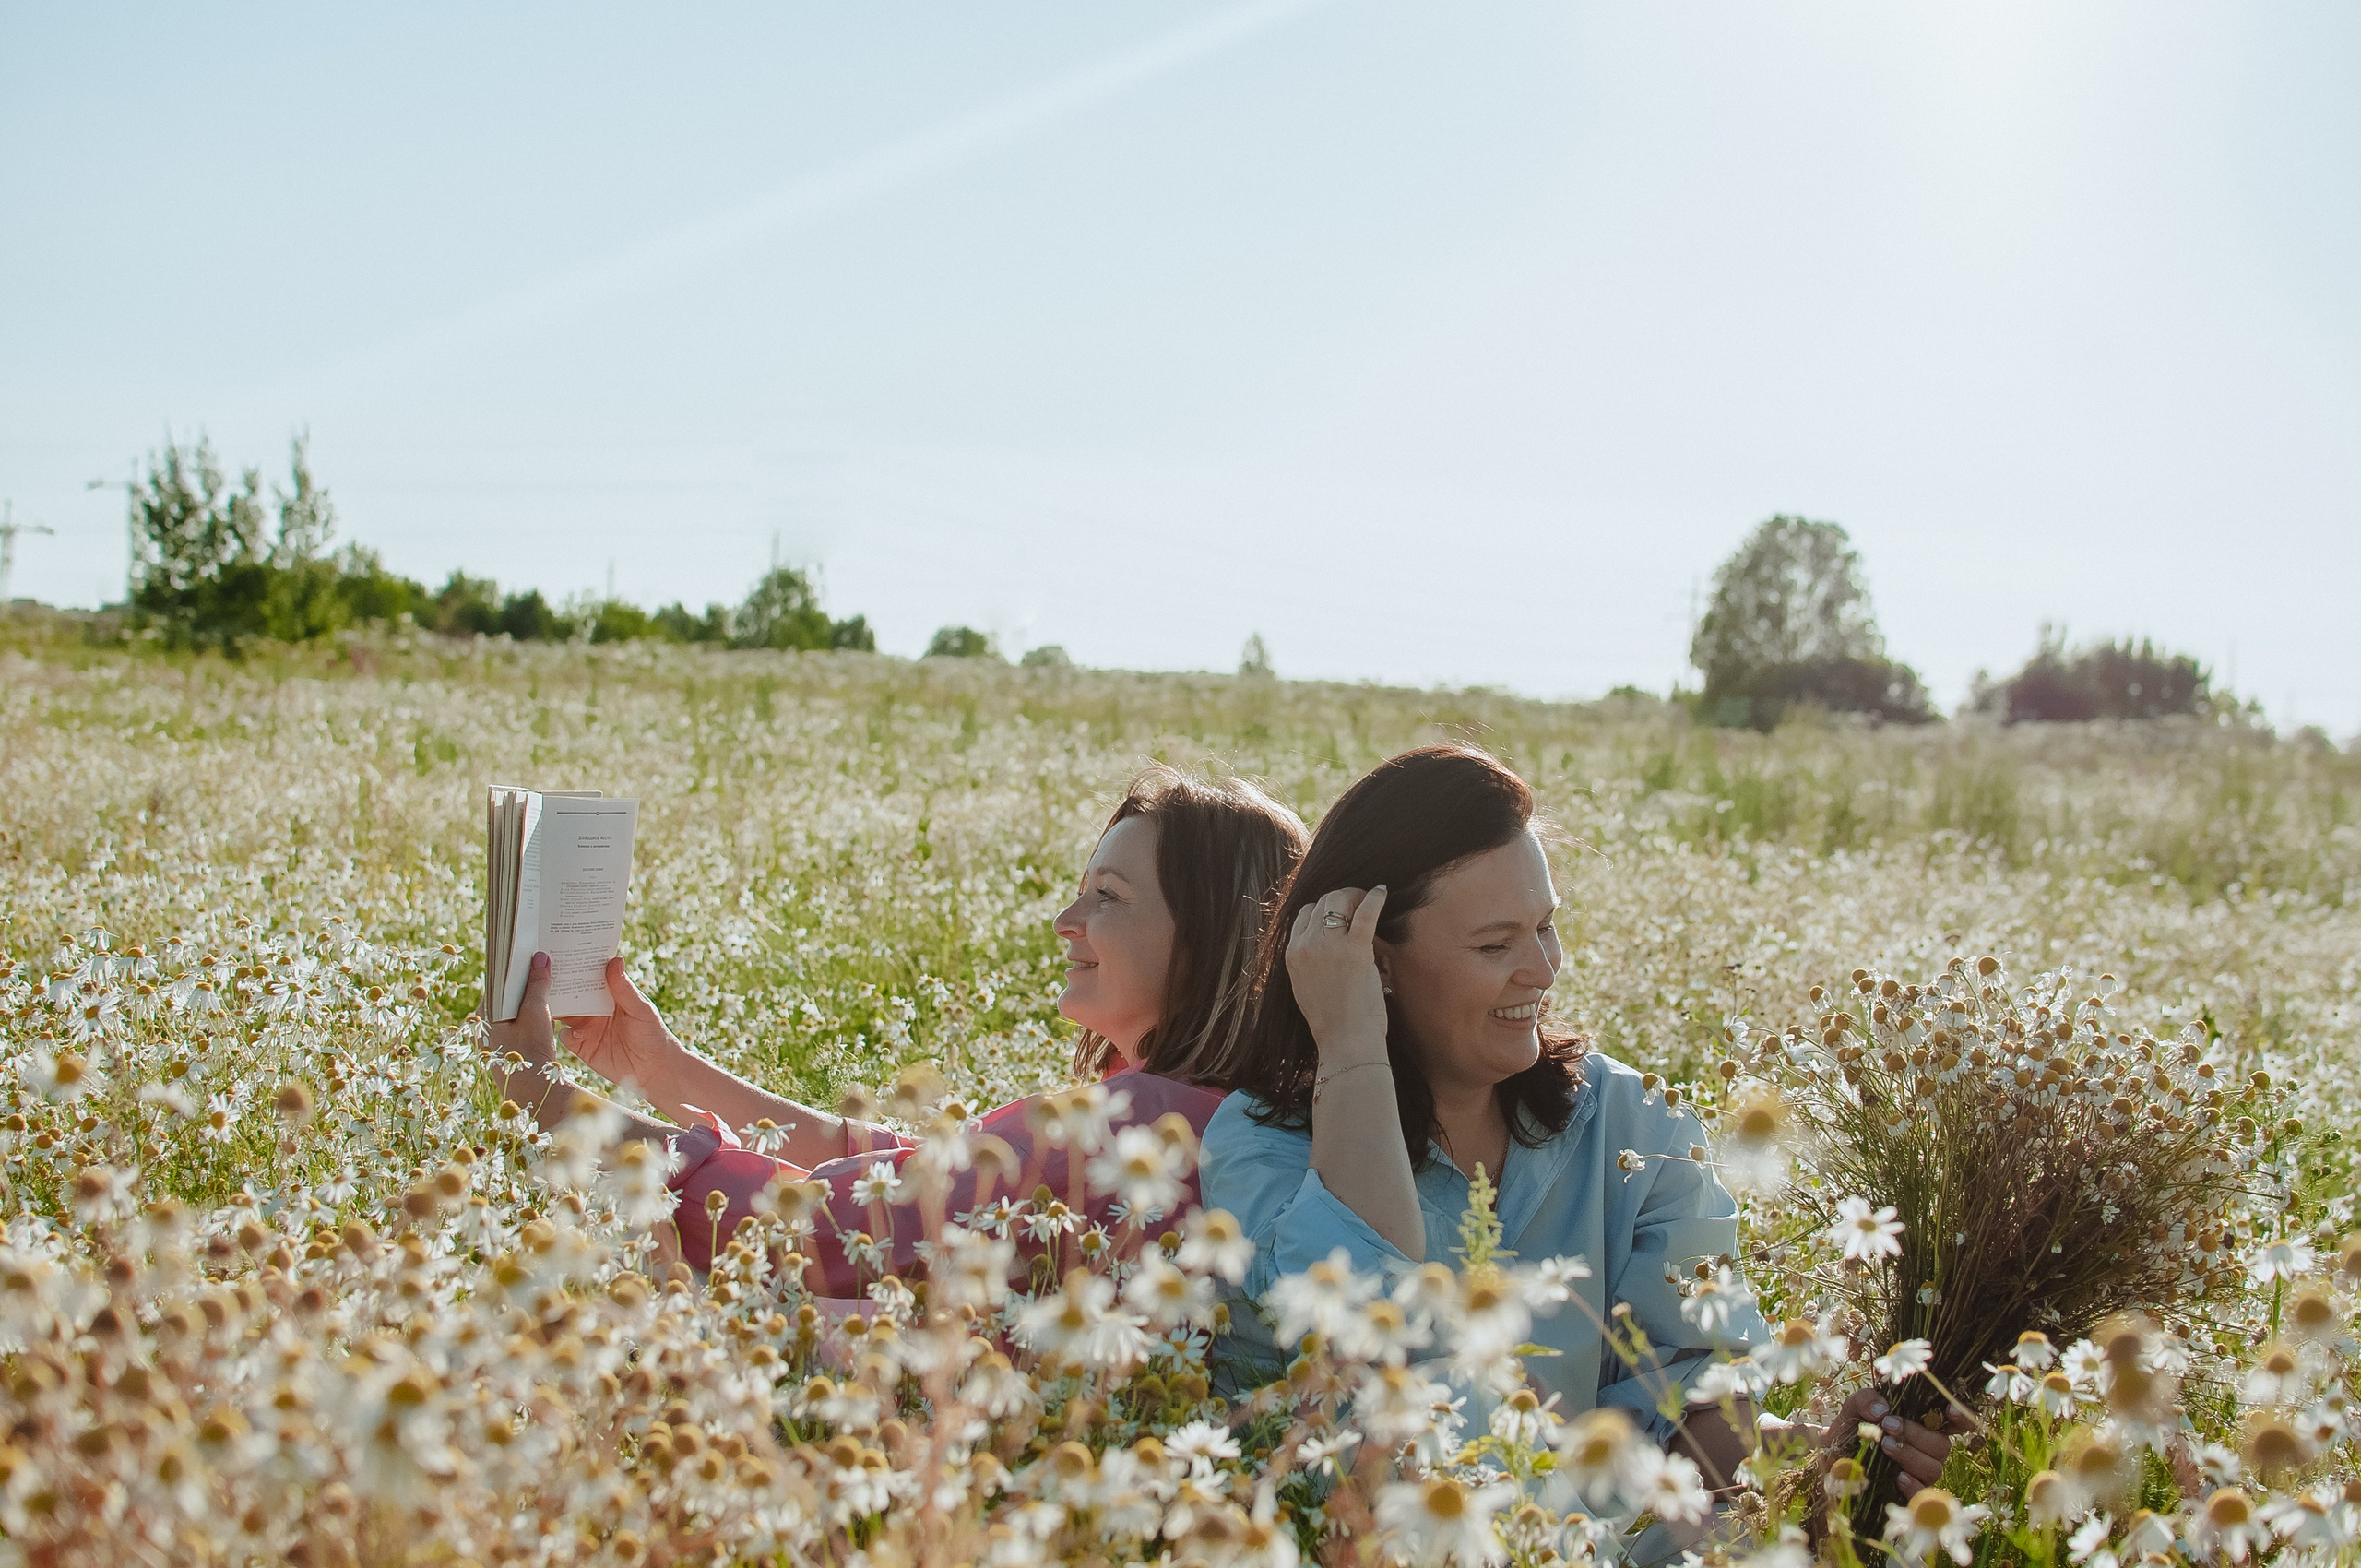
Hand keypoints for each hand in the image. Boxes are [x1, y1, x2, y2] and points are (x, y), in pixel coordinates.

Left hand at [485, 951, 560, 1079]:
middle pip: (505, 992)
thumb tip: (540, 958)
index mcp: (483, 1013)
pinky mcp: (508, 1044)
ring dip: (530, 995)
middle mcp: (484, 1023)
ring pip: (513, 1006)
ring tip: (549, 981)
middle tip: (542, 962)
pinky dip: (531, 1010)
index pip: (496, 980)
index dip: (513, 965)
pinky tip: (548, 1006)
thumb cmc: (529, 1051)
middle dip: (524, 979)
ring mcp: (495, 1035)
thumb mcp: (536, 1013)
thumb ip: (537, 985)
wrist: (533, 1092)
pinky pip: (518, 1019)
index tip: (529, 952)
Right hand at [555, 957, 686, 1093]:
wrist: (654, 1070)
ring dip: (557, 1008)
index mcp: (607, 995)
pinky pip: (566, 1037)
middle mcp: (593, 1009)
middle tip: (549, 975)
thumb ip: (624, 989)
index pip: (589, 976)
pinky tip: (575, 1032)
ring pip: (563, 1014)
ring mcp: (585, 1027)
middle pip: (571, 994)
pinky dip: (566, 1033)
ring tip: (552, 1001)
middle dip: (560, 985)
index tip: (565, 952)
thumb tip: (615, 960)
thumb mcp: (641, 1009)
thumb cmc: (653, 1034)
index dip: (577, 966)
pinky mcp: (582, 1047)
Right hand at [1286, 886, 1390, 1060]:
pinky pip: (1365, 912)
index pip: (1304, 913)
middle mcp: (1306, 945)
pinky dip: (1374, 898)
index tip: (1339, 913)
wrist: (1345, 1040)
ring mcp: (1329, 946)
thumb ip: (1310, 961)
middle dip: (1340, 898)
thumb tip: (1327, 942)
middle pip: (1321, 902)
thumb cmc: (1331, 1021)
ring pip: (1338, 900)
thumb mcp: (1305, 986)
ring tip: (1368, 899)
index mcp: (1292, 954)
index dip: (1322, 908)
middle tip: (1357, 903)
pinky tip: (1381, 891)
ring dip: (1355, 896)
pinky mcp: (1355, 950)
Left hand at [1812, 1387, 1967, 1497]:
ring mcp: (1921, 1472)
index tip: (1949, 1411)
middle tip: (1889, 1426)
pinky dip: (1914, 1485)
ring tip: (1885, 1446)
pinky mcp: (1911, 1493)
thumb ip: (1866, 1400)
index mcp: (1922, 1424)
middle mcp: (1928, 1449)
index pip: (1955, 1422)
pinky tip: (1899, 1477)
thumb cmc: (1852, 1428)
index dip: (1961, 1417)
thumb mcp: (1854, 1407)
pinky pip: (1924, 1493)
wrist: (1833, 1457)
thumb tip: (1882, 1410)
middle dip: (1917, 1434)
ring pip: (1934, 1467)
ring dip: (1910, 1455)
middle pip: (1942, 1445)